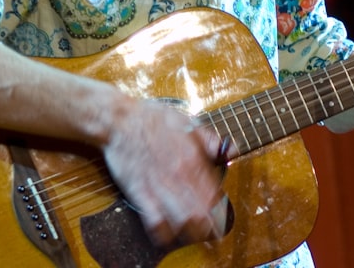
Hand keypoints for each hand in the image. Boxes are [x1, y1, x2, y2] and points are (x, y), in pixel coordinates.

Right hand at [101, 98, 231, 246]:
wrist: (121, 121)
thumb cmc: (154, 119)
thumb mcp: (190, 122)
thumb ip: (212, 140)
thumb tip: (233, 150)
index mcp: (193, 159)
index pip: (214, 194)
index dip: (221, 210)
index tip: (222, 216)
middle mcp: (179, 175)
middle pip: (201, 212)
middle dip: (209, 227)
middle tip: (211, 232)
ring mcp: (159, 185)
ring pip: (182, 220)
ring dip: (190, 232)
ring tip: (193, 234)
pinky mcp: (139, 192)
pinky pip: (154, 220)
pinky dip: (163, 232)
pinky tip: (167, 233)